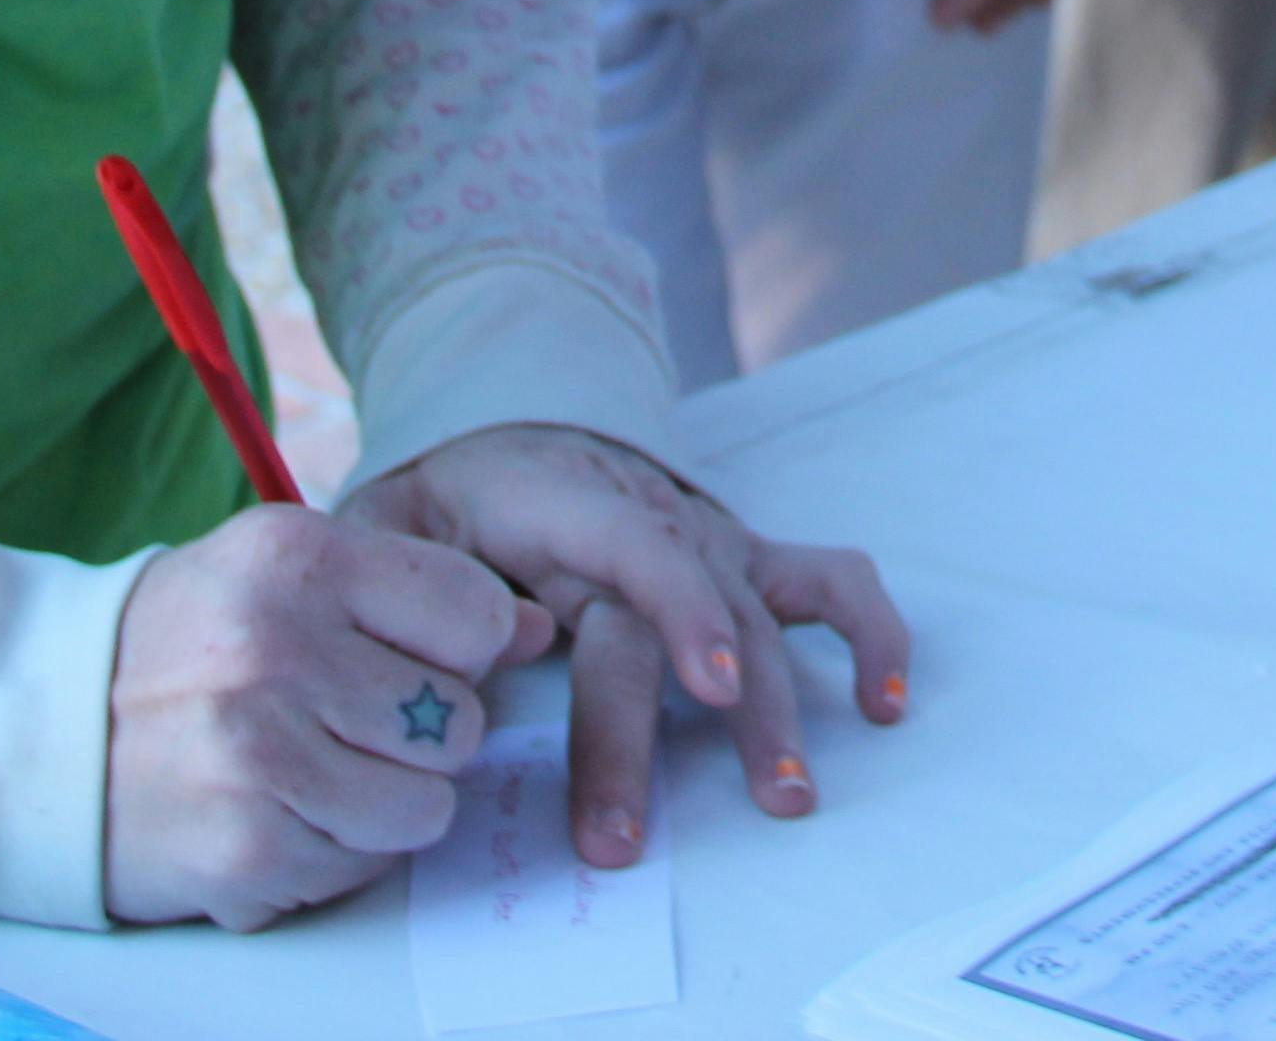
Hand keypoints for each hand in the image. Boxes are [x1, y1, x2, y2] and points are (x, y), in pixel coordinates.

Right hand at [103, 499, 545, 926]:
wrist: (37, 735)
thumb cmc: (185, 644)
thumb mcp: (281, 574)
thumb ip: (414, 590)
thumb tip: (541, 630)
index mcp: (296, 559)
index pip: (474, 614)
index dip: (462, 648)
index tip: (411, 657)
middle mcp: (278, 650)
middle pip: (457, 720)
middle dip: (421, 731)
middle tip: (345, 720)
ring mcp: (260, 756)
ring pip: (427, 806)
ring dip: (386, 801)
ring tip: (314, 770)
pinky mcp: (246, 850)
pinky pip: (364, 865)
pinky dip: (334, 850)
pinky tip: (276, 812)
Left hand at [348, 425, 910, 870]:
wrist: (513, 433)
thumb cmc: (446, 507)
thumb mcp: (391, 520)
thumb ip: (408, 580)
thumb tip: (488, 643)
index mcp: (563, 506)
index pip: (637, 545)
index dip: (682, 610)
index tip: (704, 687)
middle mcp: (653, 522)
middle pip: (671, 625)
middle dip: (654, 736)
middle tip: (627, 841)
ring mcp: (710, 543)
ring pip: (761, 621)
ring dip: (779, 708)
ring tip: (786, 796)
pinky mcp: (745, 564)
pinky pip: (831, 584)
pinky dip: (872, 635)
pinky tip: (884, 704)